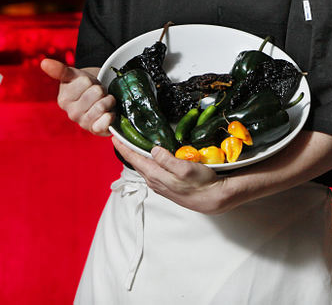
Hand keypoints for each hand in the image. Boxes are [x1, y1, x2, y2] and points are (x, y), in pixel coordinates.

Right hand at [40, 58, 115, 134]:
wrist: (99, 102)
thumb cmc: (86, 88)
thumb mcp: (74, 76)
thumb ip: (60, 70)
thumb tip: (44, 62)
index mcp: (64, 99)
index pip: (85, 82)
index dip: (91, 81)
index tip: (89, 85)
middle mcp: (72, 113)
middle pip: (96, 92)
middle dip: (101, 90)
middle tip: (98, 94)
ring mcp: (84, 123)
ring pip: (102, 106)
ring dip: (109, 100)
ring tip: (104, 102)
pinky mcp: (96, 130)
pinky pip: (104, 123)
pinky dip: (109, 117)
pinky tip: (109, 113)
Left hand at [112, 137, 229, 214]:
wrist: (212, 199)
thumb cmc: (201, 183)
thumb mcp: (185, 168)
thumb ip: (168, 160)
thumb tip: (154, 149)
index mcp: (156, 175)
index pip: (135, 159)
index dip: (124, 148)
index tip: (114, 137)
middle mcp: (154, 181)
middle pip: (137, 163)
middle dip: (128, 151)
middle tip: (121, 138)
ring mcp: (160, 185)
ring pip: (144, 168)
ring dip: (137, 157)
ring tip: (133, 146)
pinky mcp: (167, 186)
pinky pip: (151, 172)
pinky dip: (147, 163)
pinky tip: (151, 158)